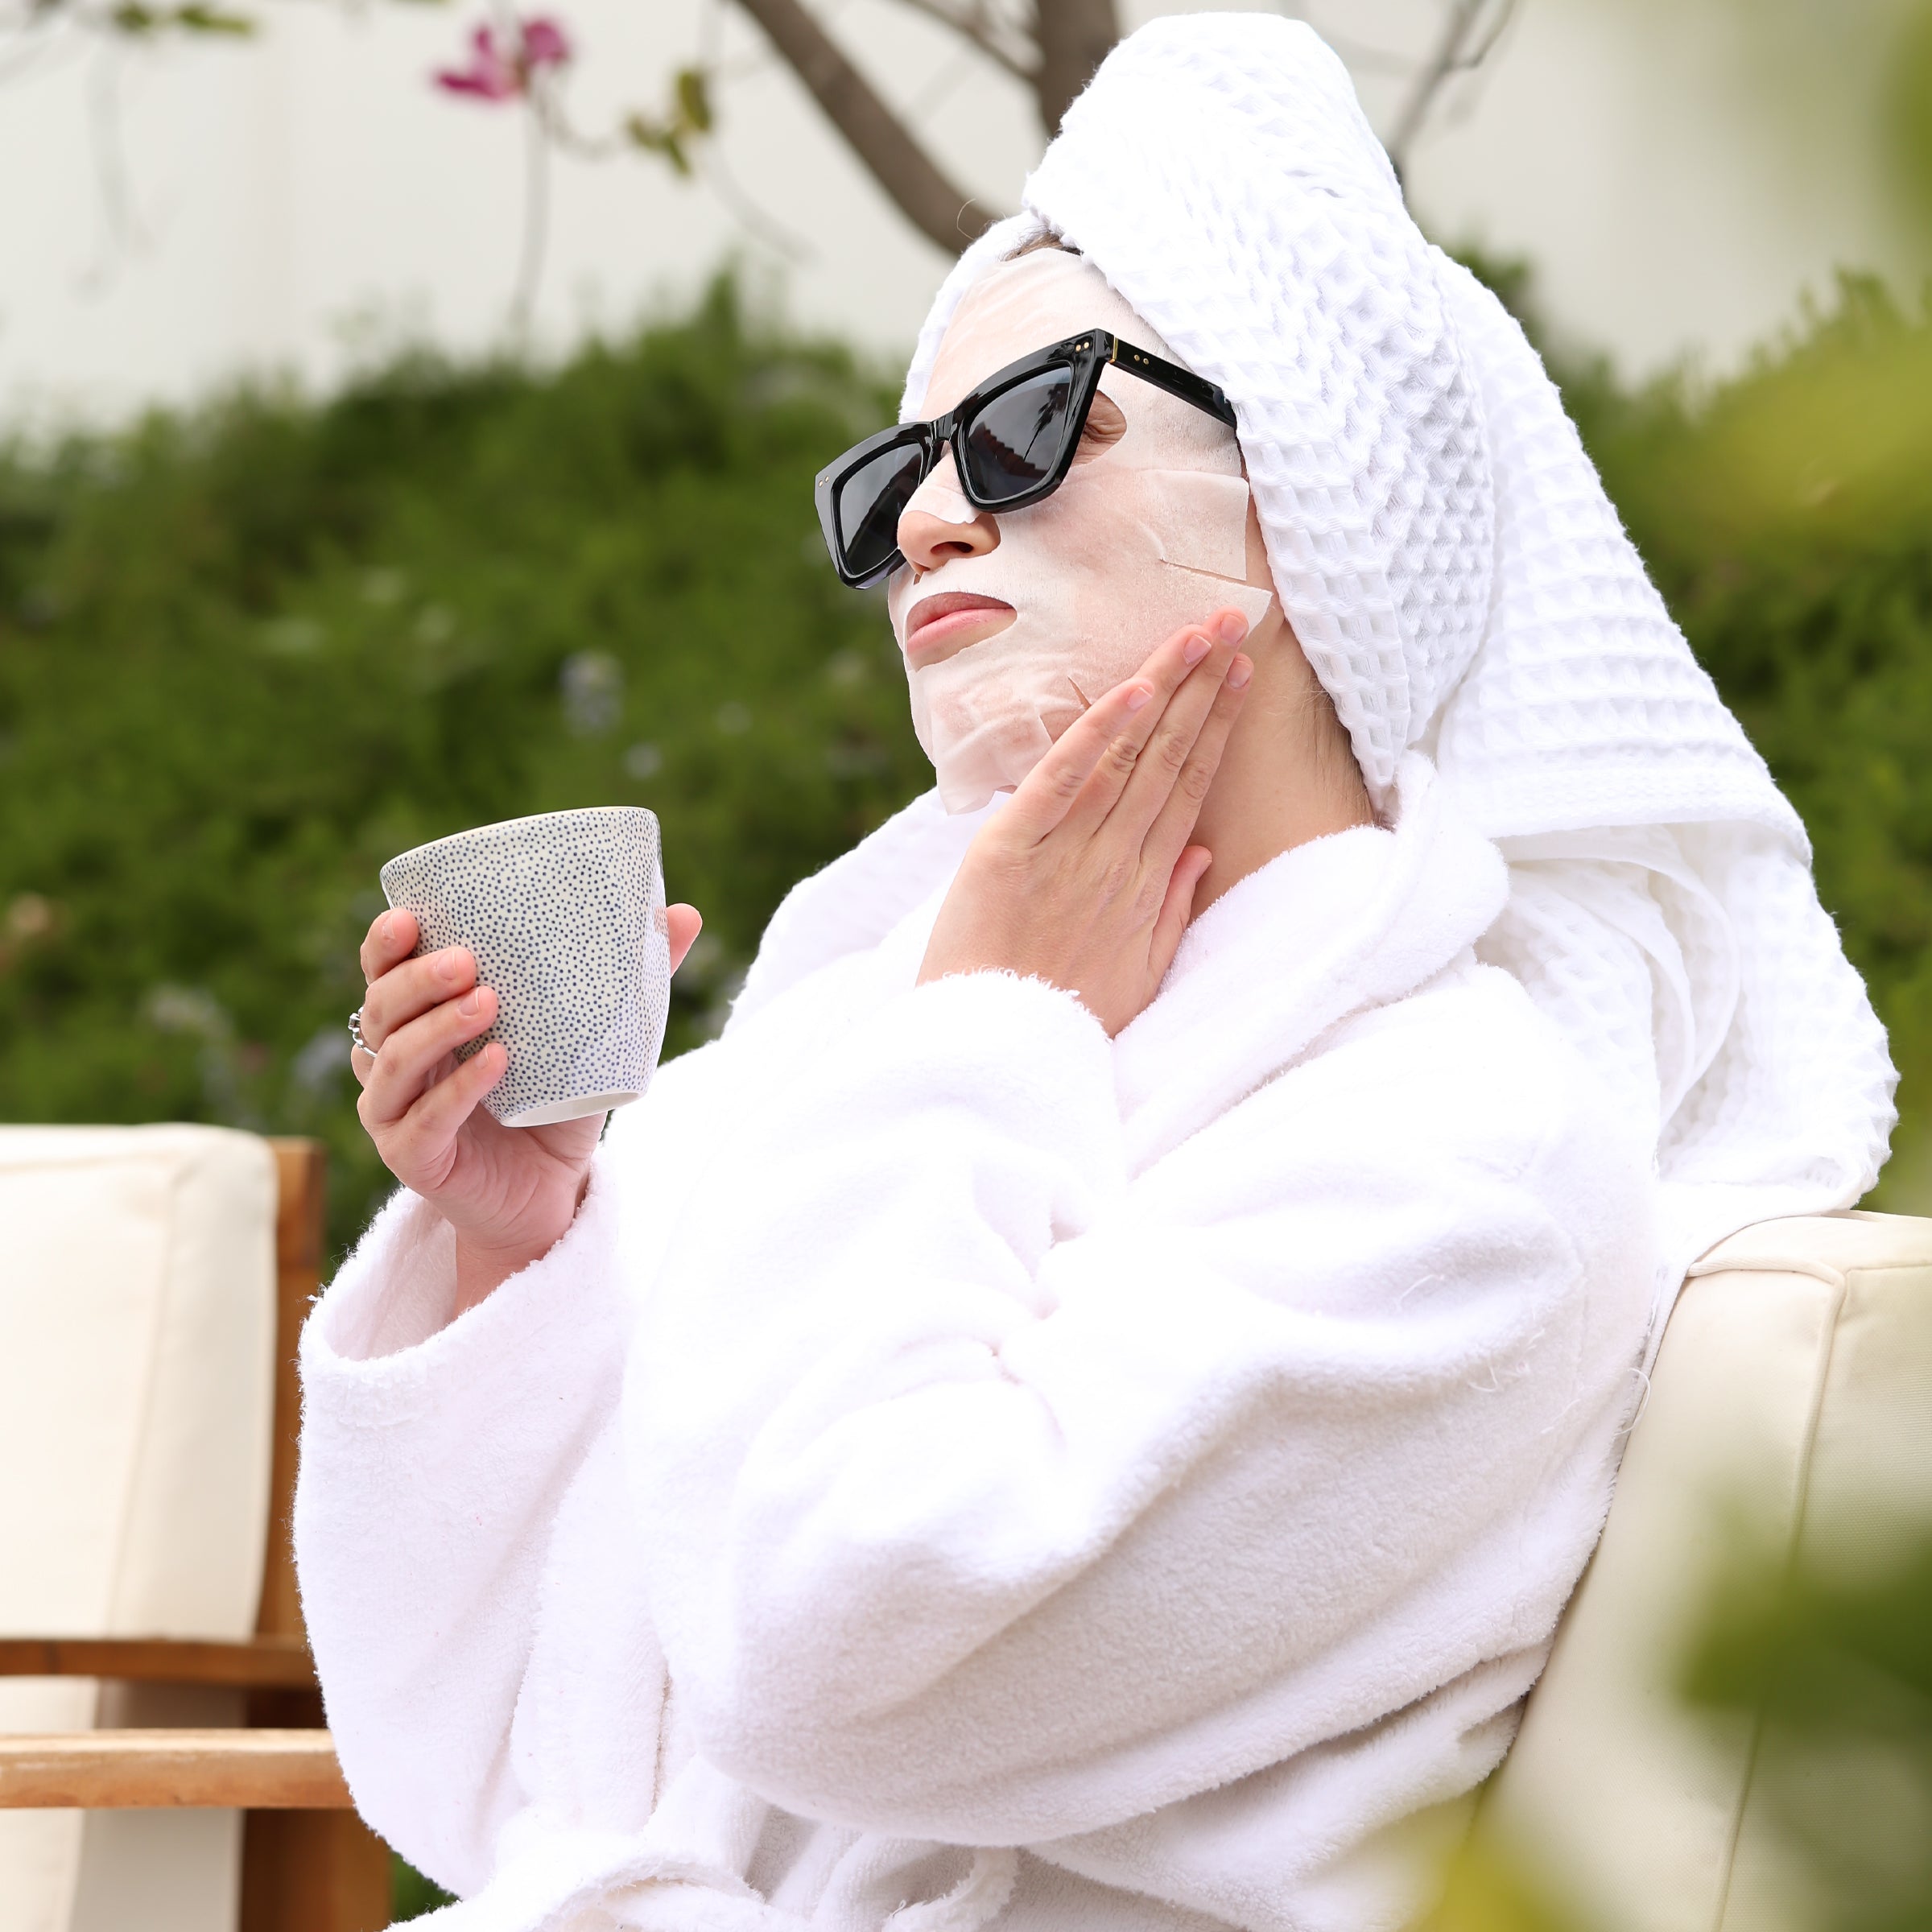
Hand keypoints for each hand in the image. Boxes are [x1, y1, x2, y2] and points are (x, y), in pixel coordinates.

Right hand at [352, 902, 703, 1313]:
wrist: (552, 1195)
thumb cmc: (558, 1104)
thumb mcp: (593, 1037)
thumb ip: (629, 977)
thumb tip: (686, 914)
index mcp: (421, 1019)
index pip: (384, 971)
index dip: (386, 943)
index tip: (411, 918)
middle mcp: (395, 1060)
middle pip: (382, 1008)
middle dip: (417, 980)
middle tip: (466, 962)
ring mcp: (395, 1111)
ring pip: (394, 1060)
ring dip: (437, 1027)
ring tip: (488, 1003)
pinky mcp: (413, 1157)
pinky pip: (427, 1118)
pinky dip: (459, 1088)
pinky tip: (496, 1063)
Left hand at [918, 611, 1252, 1035]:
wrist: (993, 1051)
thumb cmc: (1060, 1015)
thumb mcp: (1136, 973)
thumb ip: (1170, 909)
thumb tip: (1199, 852)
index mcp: (1143, 885)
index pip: (1188, 786)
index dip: (1215, 725)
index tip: (1238, 674)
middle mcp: (1116, 859)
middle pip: (1170, 757)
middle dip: (1203, 685)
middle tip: (1232, 622)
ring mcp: (1069, 852)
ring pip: (1127, 757)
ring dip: (1164, 688)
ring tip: (1195, 633)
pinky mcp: (1013, 849)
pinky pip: (1062, 781)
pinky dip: (1097, 735)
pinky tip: (1131, 691)